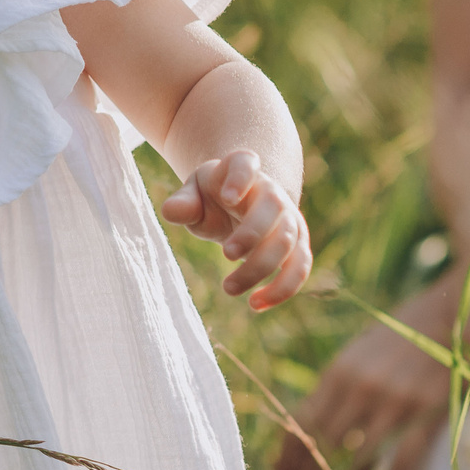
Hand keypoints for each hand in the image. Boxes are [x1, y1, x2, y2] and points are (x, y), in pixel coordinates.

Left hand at [160, 150, 312, 308]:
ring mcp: (289, 217)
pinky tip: (256, 304)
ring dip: (261, 267)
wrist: (241, 202)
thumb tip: (170, 211)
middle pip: (273, 206)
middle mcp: (271, 190)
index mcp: (242, 168)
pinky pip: (299, 266)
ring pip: (288, 240)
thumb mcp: (194, 193)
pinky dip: (282, 288)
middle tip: (226, 254)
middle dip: (253, 232)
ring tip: (229, 288)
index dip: (240, 178)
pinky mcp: (297, 245)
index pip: (245, 164)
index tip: (228, 198)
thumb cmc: (212, 196)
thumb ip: (184, 202)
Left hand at [275, 279, 456, 469]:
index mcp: (339, 370)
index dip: (288, 454)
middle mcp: (360, 386)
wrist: (447, 312)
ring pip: (357, 457)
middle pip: (323, 443)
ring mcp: (394, 400)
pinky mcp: (427, 411)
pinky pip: (402, 459)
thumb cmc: (399, 335)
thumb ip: (338, 386)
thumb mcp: (359, 353)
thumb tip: (314, 426)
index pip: (302, 421)